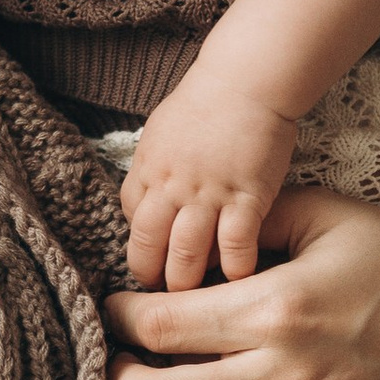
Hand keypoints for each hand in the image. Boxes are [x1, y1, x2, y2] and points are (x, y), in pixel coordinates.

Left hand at [122, 68, 297, 289]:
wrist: (247, 80)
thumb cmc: (207, 100)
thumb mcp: (163, 131)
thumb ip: (157, 168)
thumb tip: (152, 198)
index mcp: (149, 168)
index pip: (131, 219)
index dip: (141, 244)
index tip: (154, 258)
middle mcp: (172, 186)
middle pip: (149, 246)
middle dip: (153, 277)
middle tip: (164, 296)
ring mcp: (208, 194)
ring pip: (186, 254)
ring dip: (189, 282)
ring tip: (197, 299)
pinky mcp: (246, 197)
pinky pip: (235, 244)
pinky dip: (235, 268)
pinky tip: (240, 280)